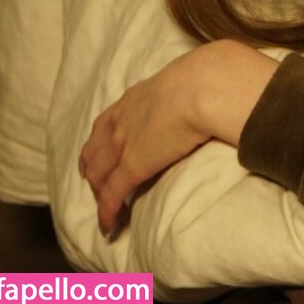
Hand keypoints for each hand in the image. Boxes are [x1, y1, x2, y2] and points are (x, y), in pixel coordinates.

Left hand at [79, 40, 277, 234]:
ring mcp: (123, 143)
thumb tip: (210, 89)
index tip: (102, 152)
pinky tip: (108, 226)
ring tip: (106, 208)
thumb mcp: (188, 77)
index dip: (101, 141)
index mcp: (135, 97)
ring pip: (97, 175)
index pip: (107, 123)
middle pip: (94, 151)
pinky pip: (111, 196)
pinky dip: (106, 213)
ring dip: (99, 193)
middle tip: (98, 185)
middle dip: (93, 170)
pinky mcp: (131, 166)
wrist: (205, 85)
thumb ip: (188, 87)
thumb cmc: (207, 77)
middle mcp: (122, 120)